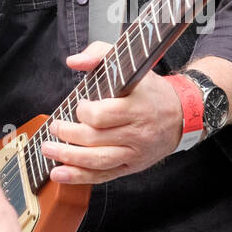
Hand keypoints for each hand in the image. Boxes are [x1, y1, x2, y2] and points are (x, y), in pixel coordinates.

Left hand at [41, 41, 183, 184]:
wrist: (182, 115)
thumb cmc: (153, 91)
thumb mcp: (131, 66)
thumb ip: (100, 54)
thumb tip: (74, 61)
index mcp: (136, 107)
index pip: (102, 116)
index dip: (84, 112)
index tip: (80, 105)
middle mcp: (137, 133)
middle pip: (95, 139)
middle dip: (68, 134)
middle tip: (55, 127)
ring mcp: (134, 153)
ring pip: (98, 161)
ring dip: (69, 158)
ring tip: (49, 150)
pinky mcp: (132, 166)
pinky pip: (104, 175)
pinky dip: (80, 176)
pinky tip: (61, 173)